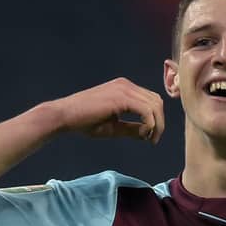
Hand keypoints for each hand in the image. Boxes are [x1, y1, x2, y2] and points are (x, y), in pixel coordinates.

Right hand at [50, 77, 164, 143]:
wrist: (65, 116)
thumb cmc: (84, 121)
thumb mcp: (113, 126)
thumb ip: (131, 128)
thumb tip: (149, 134)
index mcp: (124, 88)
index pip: (151, 100)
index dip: (156, 119)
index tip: (150, 137)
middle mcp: (126, 85)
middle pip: (156, 101)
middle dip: (160, 122)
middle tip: (153, 140)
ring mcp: (124, 89)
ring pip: (154, 105)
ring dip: (157, 125)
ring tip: (149, 139)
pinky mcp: (121, 97)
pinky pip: (146, 111)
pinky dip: (149, 124)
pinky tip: (142, 134)